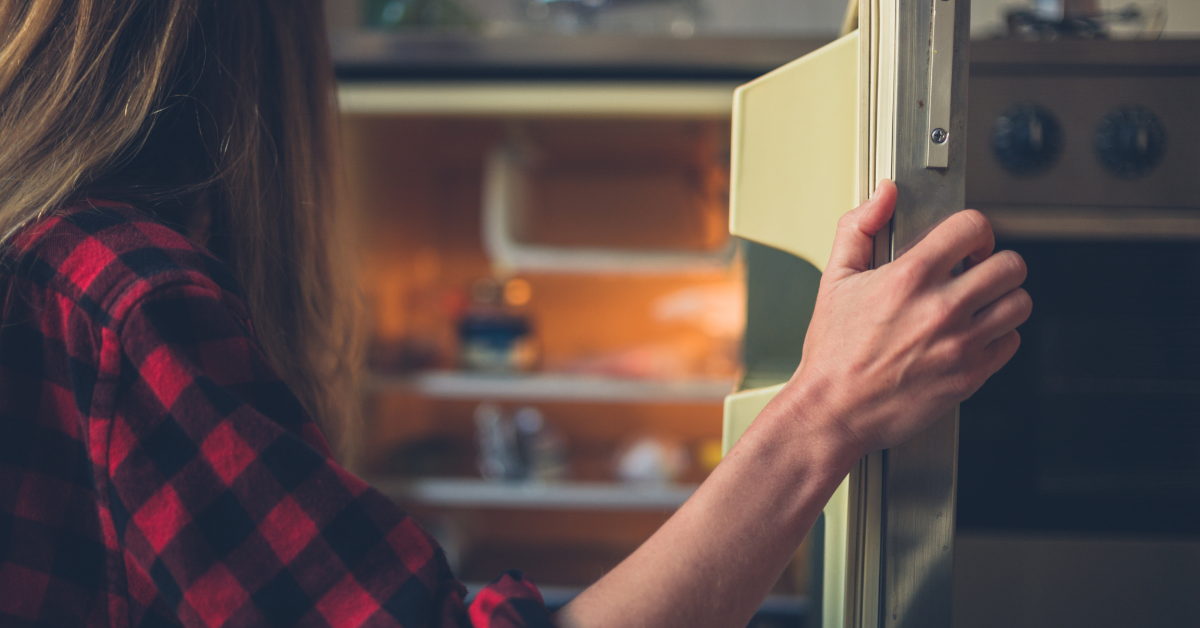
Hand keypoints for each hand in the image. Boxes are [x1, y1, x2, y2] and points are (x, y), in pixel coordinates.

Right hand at [780, 180, 1030, 456]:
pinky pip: (1011, 343)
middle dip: (996, 263)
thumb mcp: (835, 280)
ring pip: (1018, 304)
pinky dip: (998, 337)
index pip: (972, 227)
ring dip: (1003, 299)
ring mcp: (960, 344)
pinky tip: (973, 336)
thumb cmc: (833, 352)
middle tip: (979, 272)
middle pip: (1010, 265)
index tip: (967, 243)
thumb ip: (859, 227)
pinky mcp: (969, 376)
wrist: (834, 411)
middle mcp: (941, 308)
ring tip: (980, 304)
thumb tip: (884, 194)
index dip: (974, 230)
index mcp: (910, 277)